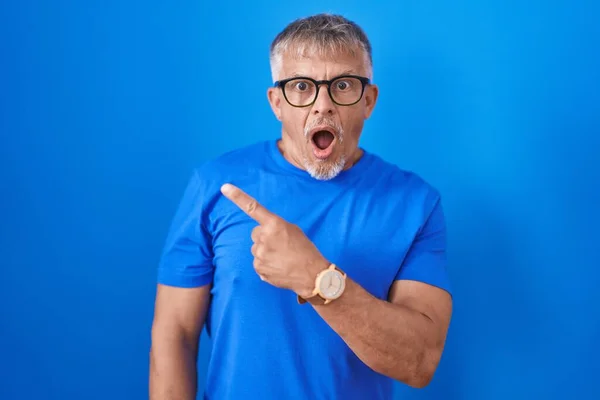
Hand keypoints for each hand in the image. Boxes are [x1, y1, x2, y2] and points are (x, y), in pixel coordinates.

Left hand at [220, 183, 327, 297]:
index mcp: (274, 224)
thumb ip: (275, 227)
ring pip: (256, 248)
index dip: (237, 197)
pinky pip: (257, 262)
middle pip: (255, 233)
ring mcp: (259, 253)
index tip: (224, 188)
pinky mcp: (258, 268)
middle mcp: (264, 237)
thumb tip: (263, 232)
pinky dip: (266, 264)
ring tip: (282, 258)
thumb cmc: (305, 249)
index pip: (252, 207)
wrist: (312, 274)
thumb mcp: (293, 230)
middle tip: (281, 245)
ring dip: (265, 251)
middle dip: (264, 237)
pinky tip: (278, 267)